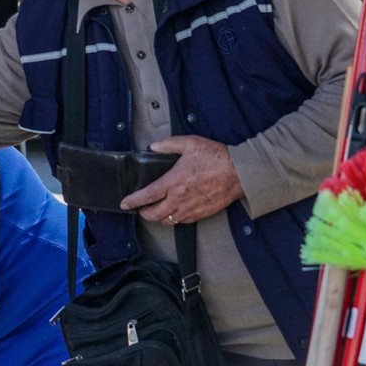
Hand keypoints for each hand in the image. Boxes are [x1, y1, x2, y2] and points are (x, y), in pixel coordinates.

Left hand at [119, 135, 243, 225]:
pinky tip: (174, 213)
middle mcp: (179, 198)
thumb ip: (169, 145)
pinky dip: (174, 220)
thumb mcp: (190, 144)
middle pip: (153, 214)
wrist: (240, 172)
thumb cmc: (216, 157)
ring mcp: (190, 208)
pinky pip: (182, 222)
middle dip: (144, 213)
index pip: (146, 196)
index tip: (124, 204)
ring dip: (159, 218)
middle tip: (141, 209)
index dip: (132, 201)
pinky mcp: (201, 214)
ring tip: (156, 212)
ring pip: (167, 221)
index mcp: (173, 182)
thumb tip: (154, 146)